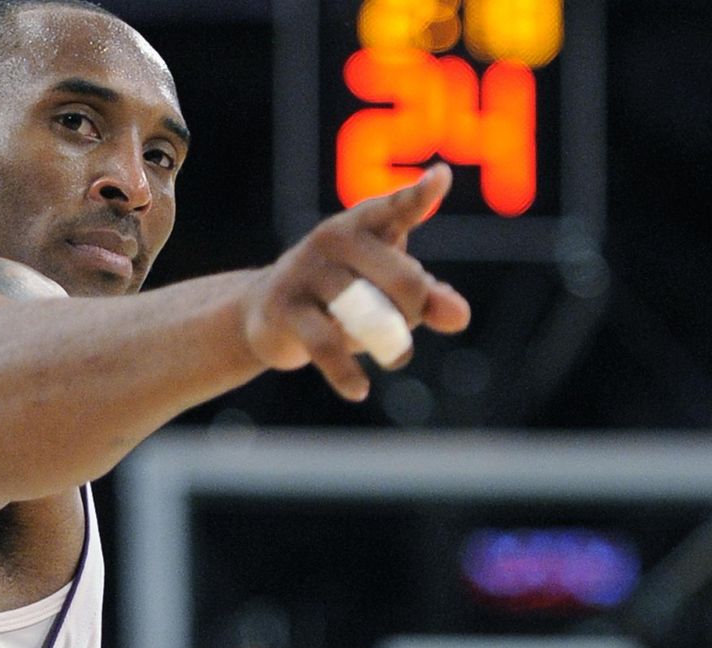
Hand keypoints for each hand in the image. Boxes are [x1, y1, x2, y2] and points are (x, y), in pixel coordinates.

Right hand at [243, 163, 470, 400]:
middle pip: (402, 278)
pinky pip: (325, 344)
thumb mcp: (387, 293)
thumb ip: (429, 298)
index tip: (440, 179)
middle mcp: (333, 238)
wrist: (265, 315)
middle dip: (416, 309)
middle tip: (406, 327)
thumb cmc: (342, 296)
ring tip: (396, 356)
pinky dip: (346, 373)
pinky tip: (359, 390)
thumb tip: (460, 317)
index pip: (396, 208)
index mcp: (364, 224)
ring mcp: (305, 270)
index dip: (419, 196)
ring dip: (388, 342)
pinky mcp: (283, 307)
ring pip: (366, 313)